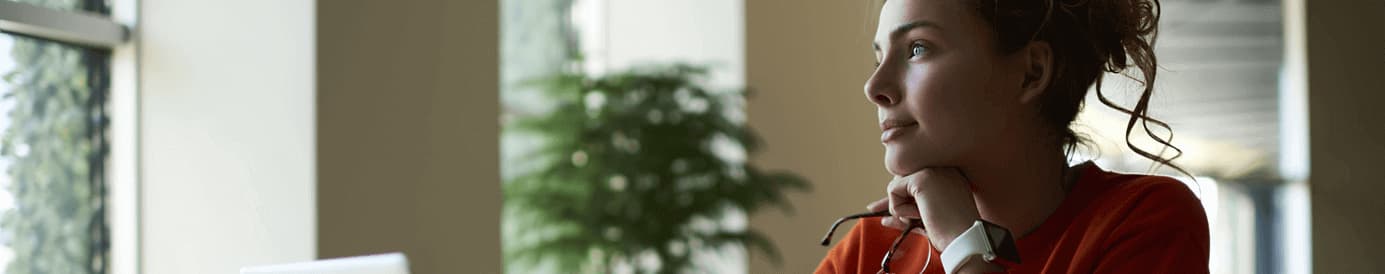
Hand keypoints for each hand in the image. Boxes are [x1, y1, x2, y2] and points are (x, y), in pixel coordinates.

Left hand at [865, 167, 980, 251]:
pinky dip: (900, 209)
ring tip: (921, 218)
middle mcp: (942, 167)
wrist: (965, 239)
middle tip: (873, 208)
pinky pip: (893, 191)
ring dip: (901, 209)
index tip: (878, 208)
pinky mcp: (921, 178)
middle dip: (891, 200)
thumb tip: (884, 218)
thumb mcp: (926, 219)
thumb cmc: (951, 232)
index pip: (914, 180)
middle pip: (902, 180)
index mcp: (948, 174)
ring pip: (896, 186)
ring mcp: (933, 170)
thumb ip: (907, 213)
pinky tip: (921, 215)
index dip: (899, 195)